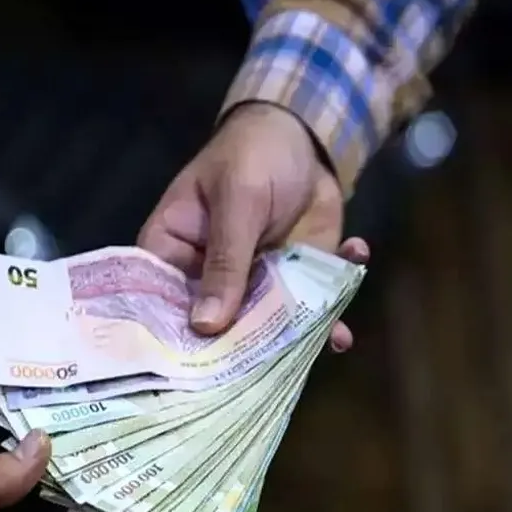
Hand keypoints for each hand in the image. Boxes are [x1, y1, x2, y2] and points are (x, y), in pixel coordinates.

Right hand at [139, 102, 368, 347]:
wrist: (301, 136)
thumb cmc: (251, 155)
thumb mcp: (238, 202)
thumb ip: (226, 262)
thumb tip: (206, 326)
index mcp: (172, 253)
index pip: (162, 307)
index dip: (177, 343)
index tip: (201, 376)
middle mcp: (205, 278)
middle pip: (216, 329)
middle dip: (249, 349)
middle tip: (278, 367)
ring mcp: (249, 283)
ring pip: (266, 326)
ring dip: (300, 333)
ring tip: (332, 336)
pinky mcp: (289, 282)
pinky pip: (306, 308)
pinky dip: (332, 311)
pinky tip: (350, 297)